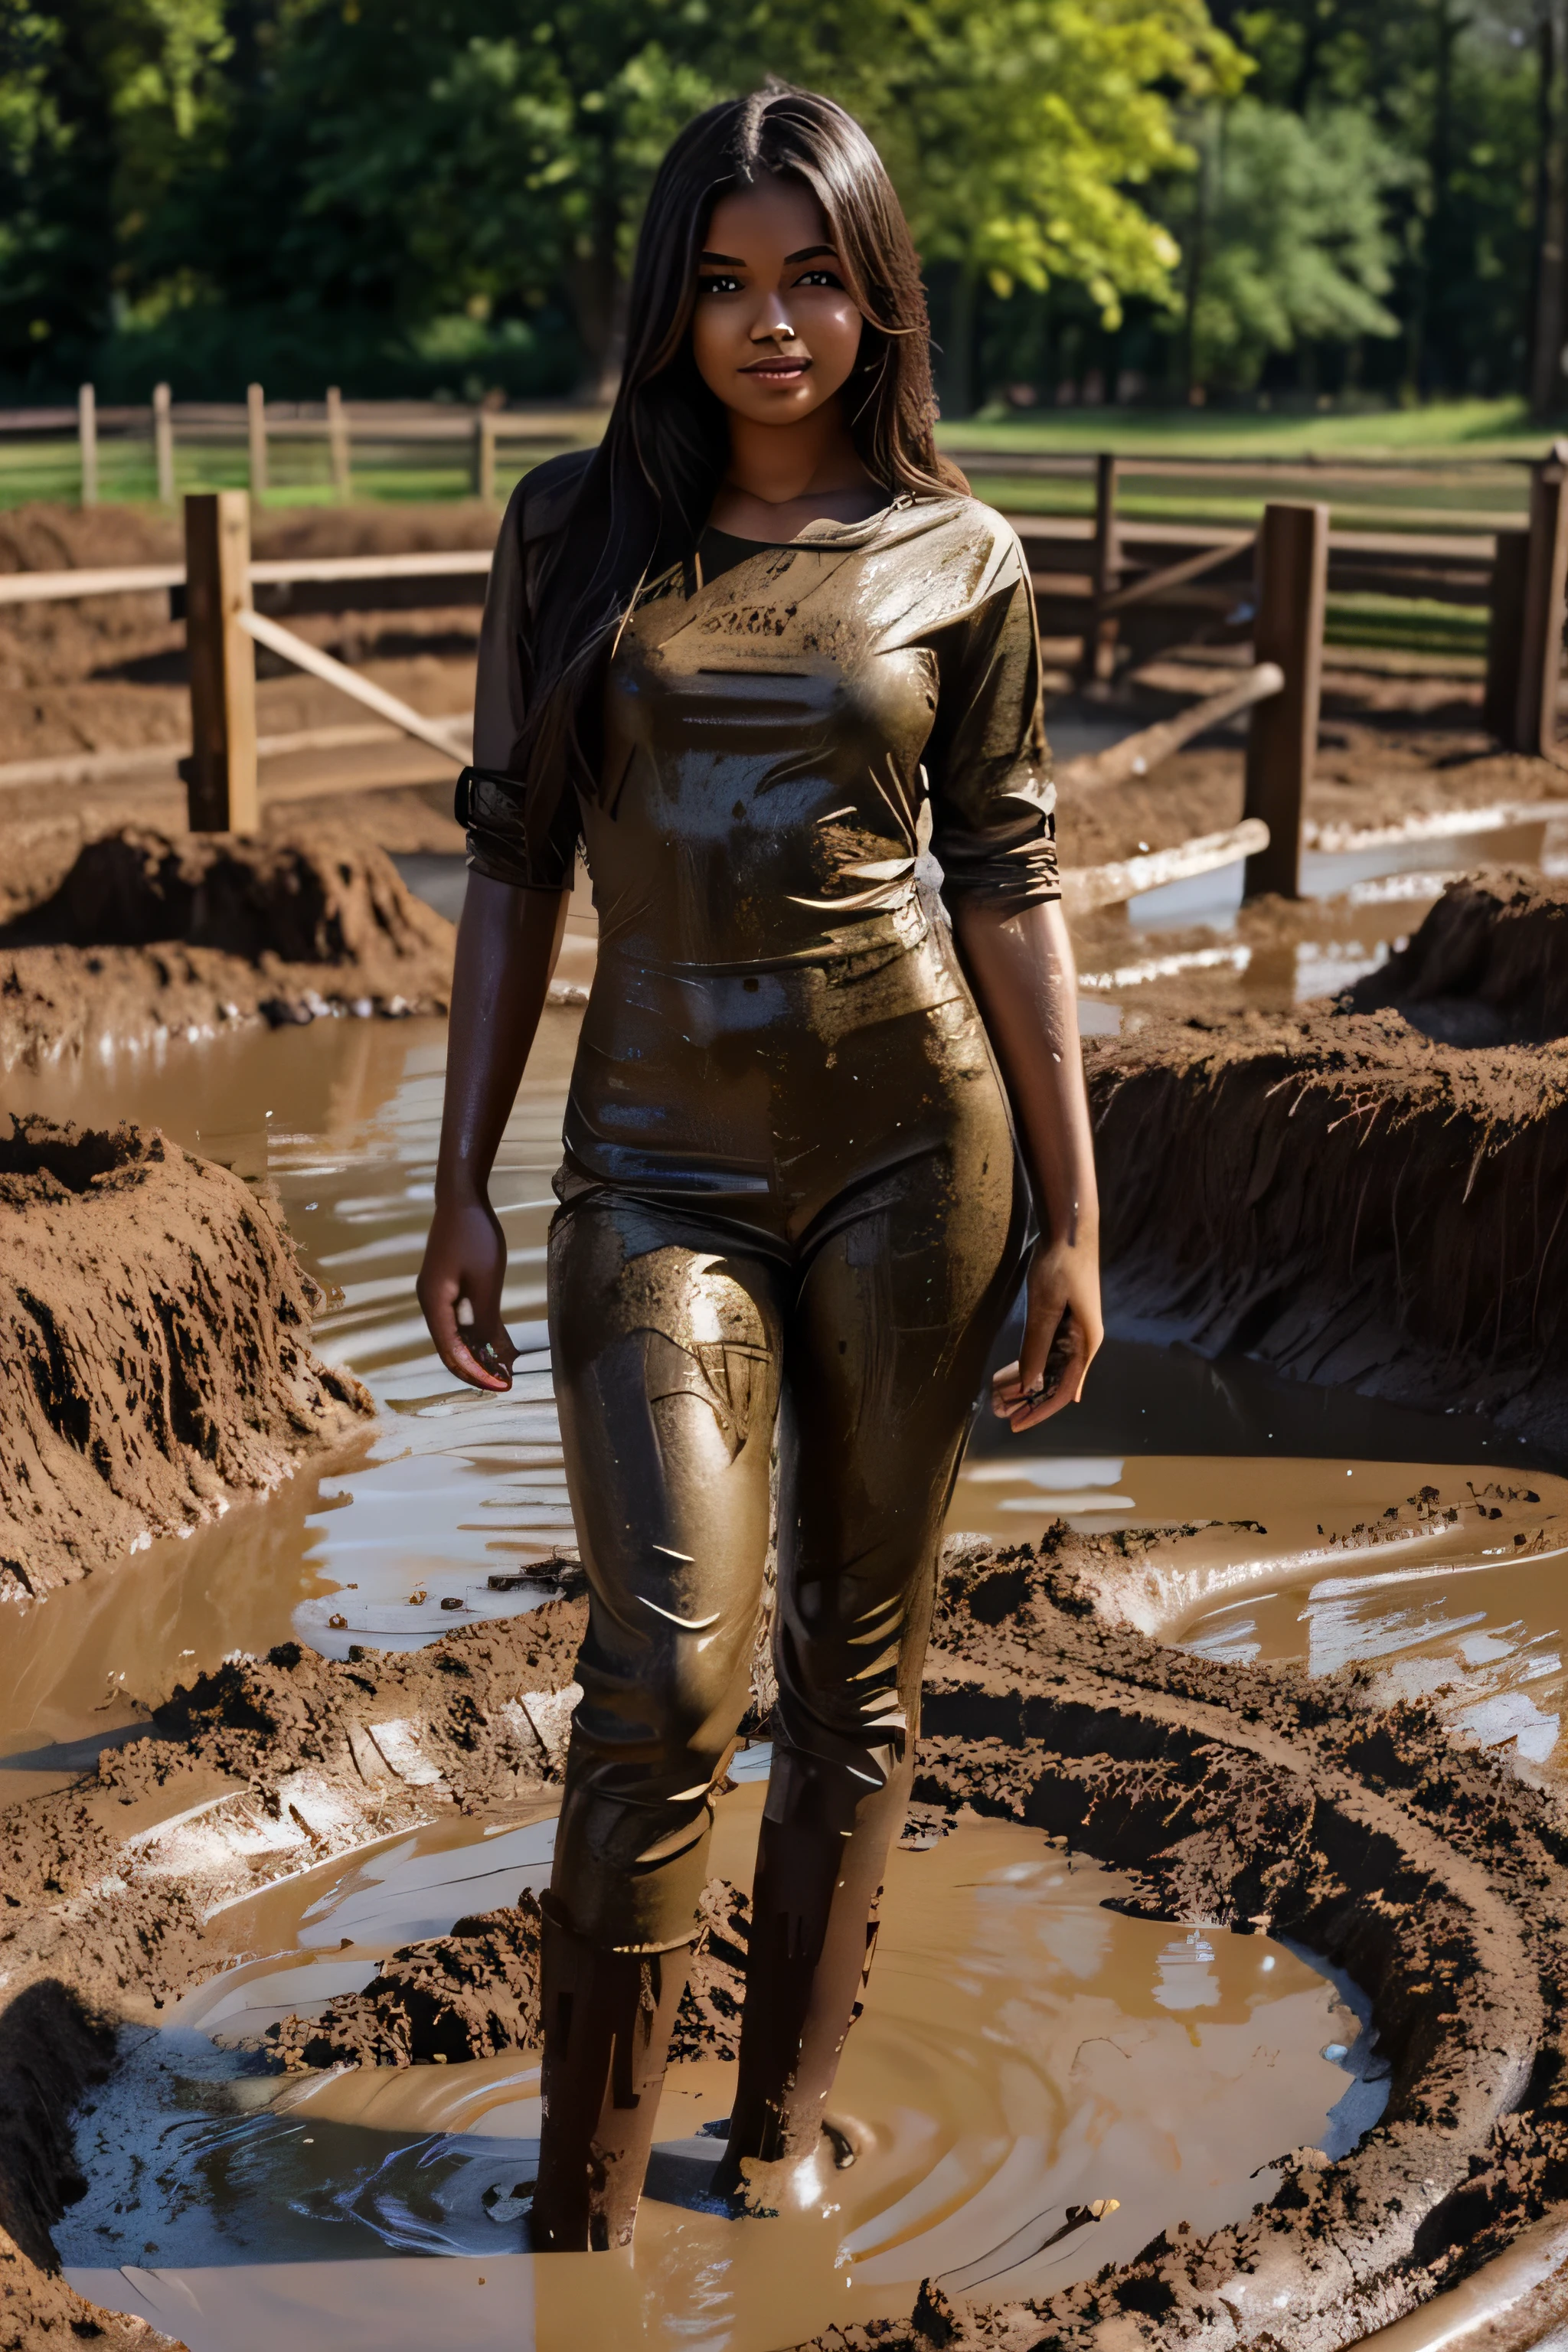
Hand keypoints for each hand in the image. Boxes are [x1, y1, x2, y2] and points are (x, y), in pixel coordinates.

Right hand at [416, 1192, 517, 1392]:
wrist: (461, 1200)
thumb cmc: (475, 1238)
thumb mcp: (485, 1282)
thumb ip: (486, 1319)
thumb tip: (489, 1353)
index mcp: (434, 1304)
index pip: (451, 1352)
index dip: (475, 1373)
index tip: (500, 1386)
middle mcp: (431, 1304)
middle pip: (450, 1348)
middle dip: (476, 1369)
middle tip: (504, 1383)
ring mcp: (437, 1296)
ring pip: (455, 1336)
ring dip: (477, 1354)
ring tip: (503, 1370)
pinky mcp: (447, 1288)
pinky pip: (460, 1321)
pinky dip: (477, 1335)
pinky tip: (497, 1345)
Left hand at [991, 1238, 1102, 1433]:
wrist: (1069, 1231)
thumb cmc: (1061, 1267)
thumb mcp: (1045, 1308)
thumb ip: (1037, 1347)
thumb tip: (1030, 1385)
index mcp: (1085, 1345)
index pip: (1061, 1391)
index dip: (1038, 1410)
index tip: (1015, 1424)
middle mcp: (1082, 1343)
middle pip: (1053, 1382)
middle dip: (1026, 1399)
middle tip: (997, 1410)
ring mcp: (1073, 1332)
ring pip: (1047, 1368)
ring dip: (1024, 1382)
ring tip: (996, 1393)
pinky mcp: (1063, 1320)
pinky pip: (1045, 1351)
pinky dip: (1027, 1363)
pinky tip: (1010, 1372)